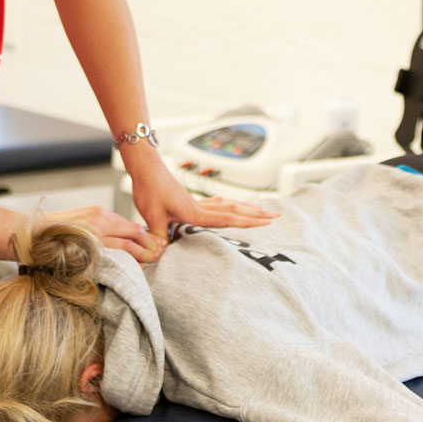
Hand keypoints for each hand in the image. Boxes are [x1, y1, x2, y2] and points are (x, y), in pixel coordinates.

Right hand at [43, 205, 164, 262]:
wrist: (32, 233)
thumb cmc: (57, 230)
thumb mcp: (83, 221)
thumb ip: (102, 228)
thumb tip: (123, 240)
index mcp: (100, 213)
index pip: (131, 225)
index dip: (146, 237)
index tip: (155, 246)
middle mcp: (101, 222)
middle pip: (135, 234)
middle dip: (150, 247)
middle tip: (159, 256)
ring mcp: (95, 236)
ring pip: (128, 247)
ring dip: (143, 257)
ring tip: (151, 264)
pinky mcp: (89, 249)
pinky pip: (114, 259)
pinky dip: (127, 265)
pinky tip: (134, 270)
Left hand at [121, 148, 275, 242]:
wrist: (145, 168)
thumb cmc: (148, 189)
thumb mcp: (151, 217)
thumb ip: (159, 236)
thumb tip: (162, 253)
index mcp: (194, 212)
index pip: (227, 219)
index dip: (248, 222)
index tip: (267, 222)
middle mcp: (200, 206)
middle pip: (235, 210)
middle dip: (256, 214)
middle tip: (277, 215)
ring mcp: (196, 202)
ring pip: (228, 205)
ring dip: (246, 208)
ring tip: (262, 210)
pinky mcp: (190, 200)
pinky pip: (216, 204)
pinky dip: (229, 206)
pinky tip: (231, 206)